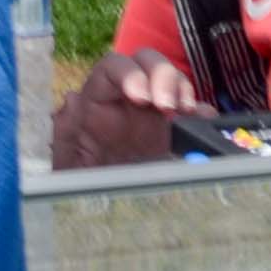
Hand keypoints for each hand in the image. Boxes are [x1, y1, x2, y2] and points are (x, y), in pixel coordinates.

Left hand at [46, 44, 205, 172]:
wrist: (102, 208)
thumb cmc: (80, 181)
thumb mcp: (67, 159)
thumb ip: (65, 133)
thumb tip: (72, 101)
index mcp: (97, 99)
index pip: (113, 67)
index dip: (129, 73)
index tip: (142, 98)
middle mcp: (126, 97)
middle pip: (147, 62)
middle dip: (162, 75)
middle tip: (168, 106)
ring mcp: (152, 110)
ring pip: (171, 79)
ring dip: (182, 89)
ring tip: (185, 112)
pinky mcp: (174, 129)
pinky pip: (194, 111)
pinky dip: (202, 113)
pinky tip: (205, 120)